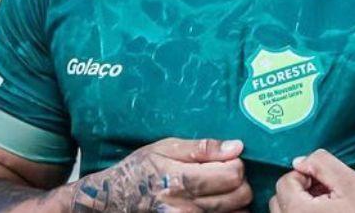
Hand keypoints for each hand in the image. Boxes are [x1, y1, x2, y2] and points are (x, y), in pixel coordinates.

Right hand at [73, 137, 251, 212]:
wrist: (114, 200)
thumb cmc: (140, 170)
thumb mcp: (163, 148)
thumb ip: (202, 148)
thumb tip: (236, 146)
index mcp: (180, 180)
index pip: (232, 174)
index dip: (235, 163)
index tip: (226, 159)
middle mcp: (187, 207)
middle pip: (239, 195)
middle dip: (239, 181)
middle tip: (224, 174)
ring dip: (236, 199)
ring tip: (220, 190)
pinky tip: (217, 204)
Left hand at [269, 150, 354, 212]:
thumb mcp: (351, 184)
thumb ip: (322, 164)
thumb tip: (299, 161)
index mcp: (297, 212)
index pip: (285, 182)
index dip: (307, 176)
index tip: (326, 184)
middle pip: (280, 199)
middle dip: (301, 191)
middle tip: (327, 195)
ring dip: (301, 205)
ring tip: (329, 208)